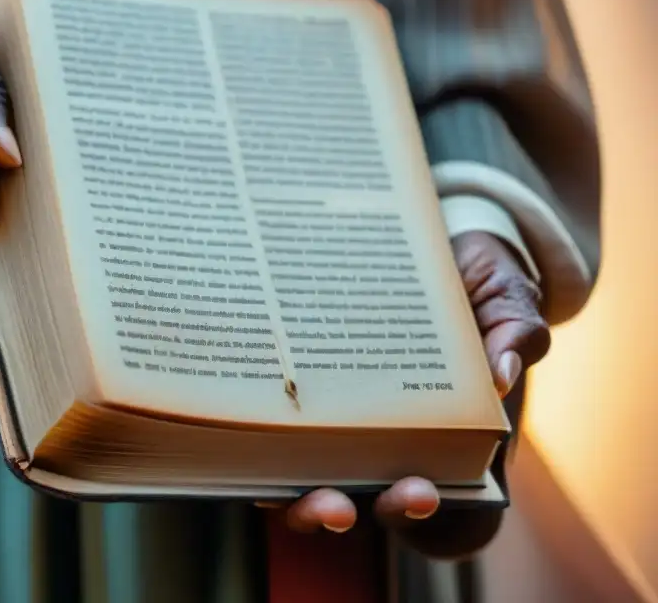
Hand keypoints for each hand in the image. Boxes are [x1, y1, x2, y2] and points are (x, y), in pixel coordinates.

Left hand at [281, 230, 547, 539]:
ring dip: (297, 500)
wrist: (434, 244)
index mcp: (462, 444)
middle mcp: (401, 448)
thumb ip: (516, 331)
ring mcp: (349, 430)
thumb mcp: (507, 298)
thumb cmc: (479, 282)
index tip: (425, 491)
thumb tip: (502, 373)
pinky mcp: (308, 401)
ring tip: (291, 487)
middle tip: (341, 506)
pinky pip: (278, 441)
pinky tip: (250, 426)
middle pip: (368, 510)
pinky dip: (260, 447)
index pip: (455, 516)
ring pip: (314, 488)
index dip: (435, 522)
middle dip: (347, 514)